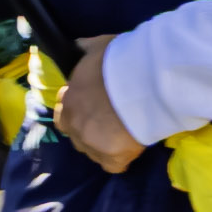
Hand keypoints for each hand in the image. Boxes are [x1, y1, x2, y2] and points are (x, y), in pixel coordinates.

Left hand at [59, 52, 148, 175]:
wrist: (147, 81)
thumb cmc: (122, 60)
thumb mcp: (99, 46)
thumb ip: (85, 48)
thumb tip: (78, 45)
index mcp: (69, 98)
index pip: (63, 112)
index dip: (80, 111)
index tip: (95, 107)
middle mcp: (74, 124)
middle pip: (77, 135)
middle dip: (90, 130)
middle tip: (111, 122)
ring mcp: (91, 143)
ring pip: (93, 151)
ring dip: (105, 145)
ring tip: (126, 134)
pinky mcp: (111, 158)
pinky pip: (113, 165)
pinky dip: (122, 158)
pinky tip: (134, 147)